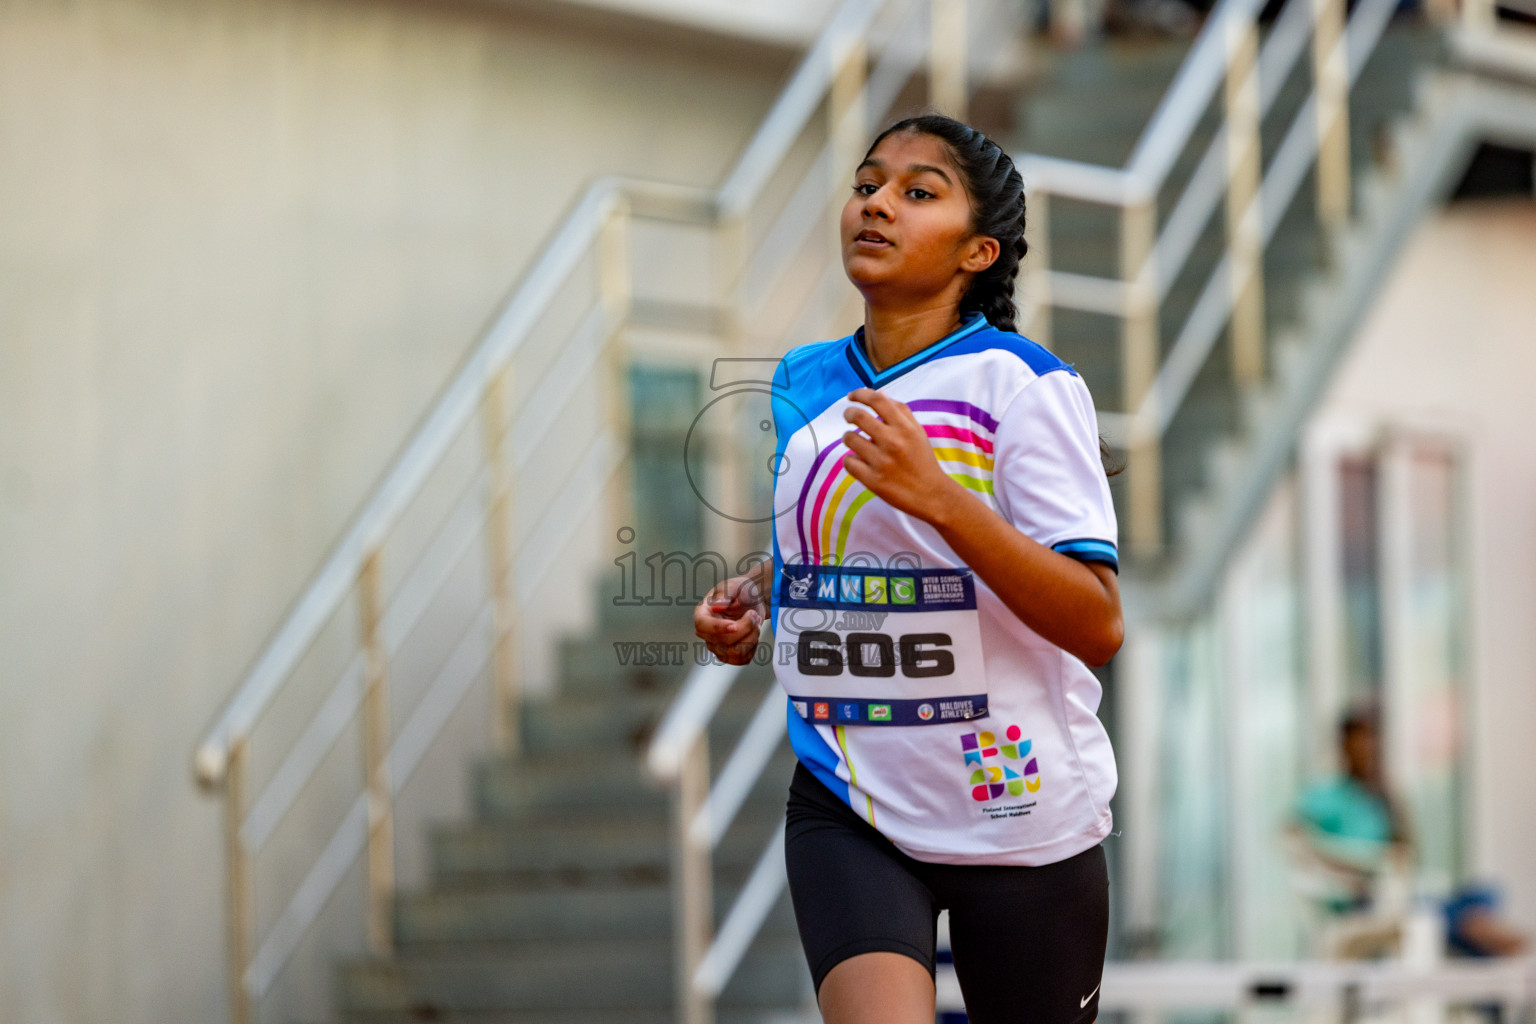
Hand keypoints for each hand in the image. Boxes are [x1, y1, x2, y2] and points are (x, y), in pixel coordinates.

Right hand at [693, 574, 767, 665]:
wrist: (752, 602)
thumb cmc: (740, 591)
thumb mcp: (734, 586)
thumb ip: (725, 594)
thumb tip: (716, 606)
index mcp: (702, 614)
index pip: (702, 625)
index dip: (718, 628)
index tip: (734, 625)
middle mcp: (706, 633)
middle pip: (722, 641)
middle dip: (745, 628)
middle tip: (754, 615)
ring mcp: (717, 646)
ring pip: (735, 653)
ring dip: (752, 637)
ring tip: (755, 623)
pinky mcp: (730, 655)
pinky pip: (743, 659)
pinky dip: (753, 647)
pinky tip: (753, 634)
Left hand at [841, 387, 961, 522]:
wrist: (932, 494)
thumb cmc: (922, 460)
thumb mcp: (917, 432)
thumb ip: (900, 411)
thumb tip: (878, 393)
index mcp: (905, 428)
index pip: (877, 400)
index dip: (860, 394)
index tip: (851, 396)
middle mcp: (893, 442)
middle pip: (858, 416)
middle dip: (848, 413)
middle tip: (848, 416)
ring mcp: (882, 462)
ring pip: (849, 439)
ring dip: (848, 437)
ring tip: (855, 441)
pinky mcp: (873, 480)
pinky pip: (849, 462)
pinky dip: (851, 460)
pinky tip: (859, 462)